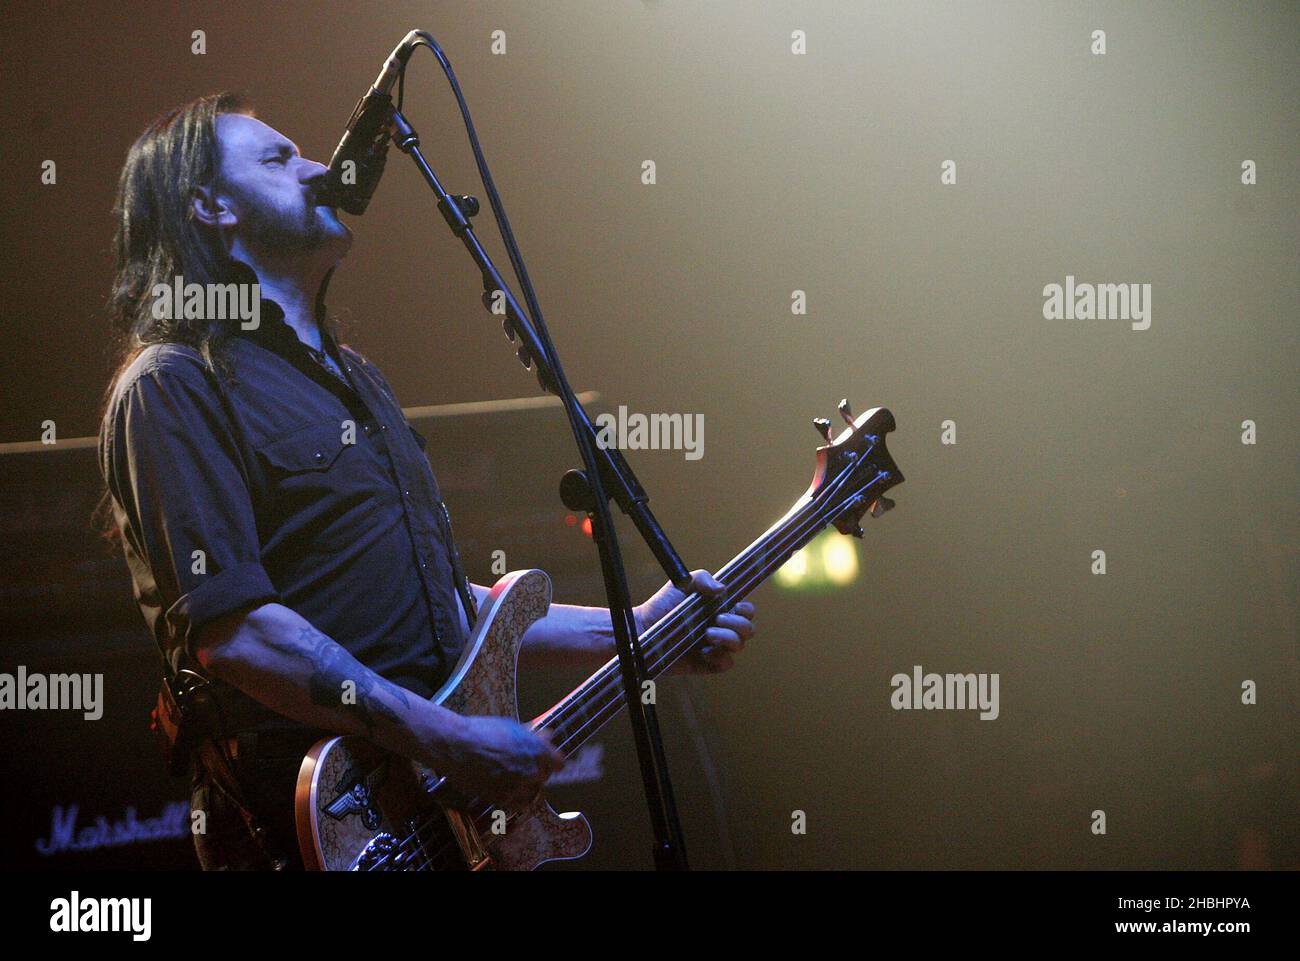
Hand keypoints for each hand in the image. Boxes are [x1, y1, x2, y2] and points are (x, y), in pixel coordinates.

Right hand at [439, 715, 564, 808]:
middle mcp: (532, 770)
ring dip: (529, 787)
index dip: (551, 761)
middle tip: (524, 767)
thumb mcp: (511, 727)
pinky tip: (510, 792)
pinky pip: (520, 805)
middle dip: (537, 772)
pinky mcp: (503, 799)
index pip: (559, 763)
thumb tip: (548, 735)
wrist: (457, 746)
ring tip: (516, 780)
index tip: (546, 761)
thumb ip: (532, 736)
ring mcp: (518, 787)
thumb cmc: (482, 731)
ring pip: (534, 793)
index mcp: (537, 750)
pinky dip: (518, 800)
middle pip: (545, 777)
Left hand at [634, 569, 755, 674]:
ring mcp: (715, 647)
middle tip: (717, 618)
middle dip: (738, 623)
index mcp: (720, 609)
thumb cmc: (662, 606)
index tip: (733, 605)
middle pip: (748, 629)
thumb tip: (722, 588)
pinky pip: (726, 664)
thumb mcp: (681, 584)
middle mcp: (721, 628)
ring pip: (739, 646)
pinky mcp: (706, 664)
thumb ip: (702, 578)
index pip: (746, 611)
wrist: (643, 629)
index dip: (746, 609)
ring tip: (707, 633)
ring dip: (728, 638)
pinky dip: (720, 657)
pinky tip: (704, 651)